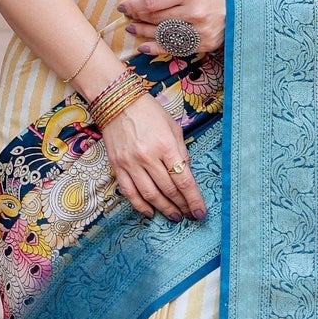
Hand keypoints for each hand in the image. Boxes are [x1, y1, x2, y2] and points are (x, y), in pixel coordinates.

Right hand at [99, 91, 206, 221]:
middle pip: (168, 190)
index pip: (183, 180)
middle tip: (189, 215)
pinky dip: (140, 206)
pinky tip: (150, 213)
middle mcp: (148, 157)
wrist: (117, 102)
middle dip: (181, 206)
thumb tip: (186, 176)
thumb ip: (181, 152)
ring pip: (150, 195)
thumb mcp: (173, 128)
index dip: (193, 199)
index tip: (200, 212)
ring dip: (164, 209)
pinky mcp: (117, 166)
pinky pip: (129, 192)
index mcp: (166, 145)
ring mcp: (130, 163)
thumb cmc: (149, 112)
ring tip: (174, 216)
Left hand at [118, 0, 225, 57]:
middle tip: (127, 16)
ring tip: (132, 29)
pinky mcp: (201, 44)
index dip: (134, 4)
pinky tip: (144, 46)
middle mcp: (192, 13)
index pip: (152, 1)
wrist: (242, 6)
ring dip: (143, 32)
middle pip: (155, 18)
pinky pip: (173, 48)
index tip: (124, 5)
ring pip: (161, 34)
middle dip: (137, 17)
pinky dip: (156, 48)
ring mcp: (197, 31)